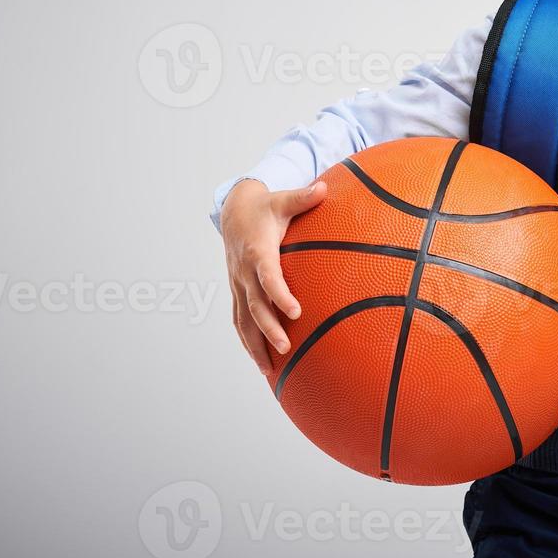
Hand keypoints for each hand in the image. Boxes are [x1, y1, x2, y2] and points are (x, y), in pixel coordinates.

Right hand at [220, 178, 327, 376]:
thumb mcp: (284, 200)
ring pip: (243, 320)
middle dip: (269, 328)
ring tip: (270, 370)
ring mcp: (238, 284)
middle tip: (286, 346)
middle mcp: (244, 272)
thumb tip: (324, 188)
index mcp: (258, 251)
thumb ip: (304, 197)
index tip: (296, 311)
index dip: (279, 294)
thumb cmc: (266, 207)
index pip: (268, 277)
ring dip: (255, 345)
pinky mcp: (237, 291)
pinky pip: (239, 321)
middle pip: (255, 305)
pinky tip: (261, 363)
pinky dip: (247, 342)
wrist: (233, 211)